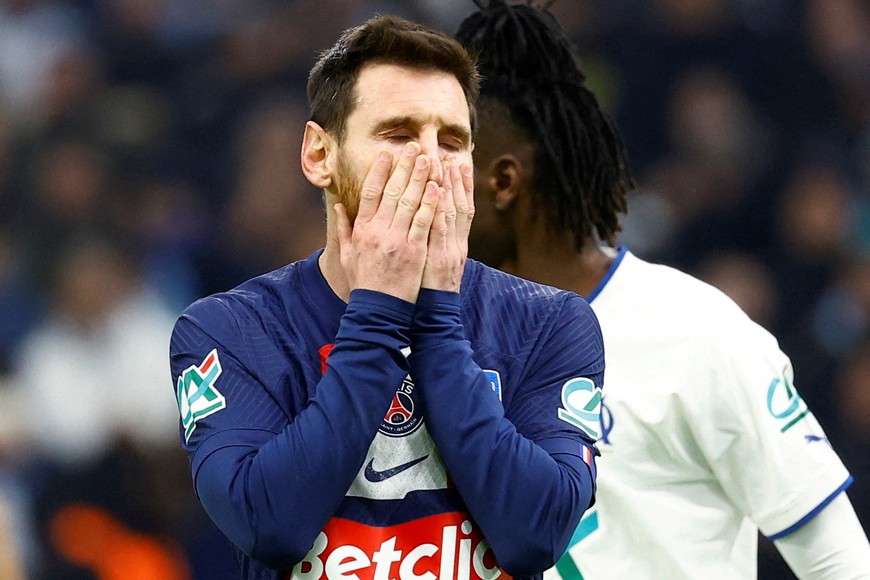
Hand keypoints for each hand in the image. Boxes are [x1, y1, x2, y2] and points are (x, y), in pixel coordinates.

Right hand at [334, 143, 440, 302]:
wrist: (378, 310)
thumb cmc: (364, 282)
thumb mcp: (347, 255)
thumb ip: (344, 228)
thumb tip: (339, 205)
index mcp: (363, 230)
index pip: (370, 192)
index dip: (380, 171)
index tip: (387, 154)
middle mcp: (379, 231)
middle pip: (393, 191)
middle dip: (404, 167)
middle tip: (414, 147)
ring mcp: (398, 240)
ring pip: (410, 202)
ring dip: (420, 178)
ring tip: (429, 158)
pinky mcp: (415, 251)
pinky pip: (424, 222)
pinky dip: (431, 203)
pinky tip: (437, 187)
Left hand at [420, 157, 474, 291]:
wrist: (435, 316)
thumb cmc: (429, 292)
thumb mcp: (435, 265)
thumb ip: (432, 243)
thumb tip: (428, 226)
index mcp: (455, 244)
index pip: (461, 210)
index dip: (460, 187)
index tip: (455, 164)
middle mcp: (456, 243)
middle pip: (458, 205)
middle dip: (455, 180)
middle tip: (450, 155)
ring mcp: (449, 249)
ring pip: (452, 211)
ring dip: (449, 186)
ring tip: (445, 163)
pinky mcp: (439, 257)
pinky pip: (439, 228)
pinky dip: (438, 208)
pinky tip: (436, 190)